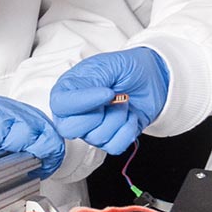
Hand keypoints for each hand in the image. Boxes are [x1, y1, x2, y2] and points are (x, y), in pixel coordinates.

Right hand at [47, 48, 168, 154]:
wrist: (151, 78)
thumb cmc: (127, 68)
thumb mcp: (108, 65)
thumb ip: (92, 80)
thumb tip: (91, 98)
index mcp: (68, 90)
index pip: (60, 105)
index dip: (83, 103)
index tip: (107, 93)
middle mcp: (75, 112)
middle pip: (69, 129)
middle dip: (97, 115)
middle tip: (112, 98)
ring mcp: (91, 128)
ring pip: (96, 138)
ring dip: (117, 119)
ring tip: (124, 102)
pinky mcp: (109, 139)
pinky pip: (114, 147)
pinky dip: (127, 131)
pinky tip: (130, 116)